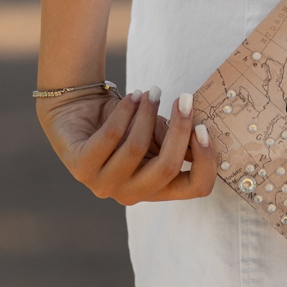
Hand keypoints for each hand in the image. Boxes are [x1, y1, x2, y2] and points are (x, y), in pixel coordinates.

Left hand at [39, 86, 217, 204]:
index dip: (206, 160)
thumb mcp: (157, 131)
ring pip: (137, 149)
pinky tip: (132, 95)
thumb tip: (202, 134)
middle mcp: (130, 194)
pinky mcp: (80, 167)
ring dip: (148, 113)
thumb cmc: (126, 122)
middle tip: (184, 100)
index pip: (195, 188)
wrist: (80, 108)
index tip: (204, 127)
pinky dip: (126, 110)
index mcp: (156, 189)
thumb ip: (177, 138)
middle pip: (166, 168)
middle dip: (179, 130)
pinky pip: (112, 136)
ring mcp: (103, 185)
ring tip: (150, 92)